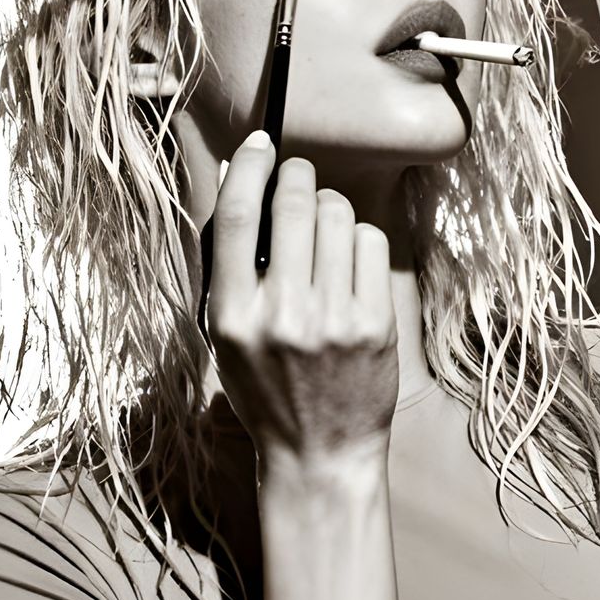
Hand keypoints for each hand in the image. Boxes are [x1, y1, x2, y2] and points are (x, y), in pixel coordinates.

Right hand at [206, 139, 398, 472]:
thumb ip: (227, 265)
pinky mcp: (375, 324)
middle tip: (298, 182)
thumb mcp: (225, 337)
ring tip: (323, 237)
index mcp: (232, 317)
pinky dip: (359, 242)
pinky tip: (349, 266)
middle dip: (297, 179)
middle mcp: (281, 315)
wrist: (319, 454)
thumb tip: (241, 178)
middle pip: (293, 202)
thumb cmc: (267, 390)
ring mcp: (332, 320)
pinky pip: (371, 242)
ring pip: (337, 215)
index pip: (235, 218)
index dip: (249, 168)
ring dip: (329, 211)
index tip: (260, 145)